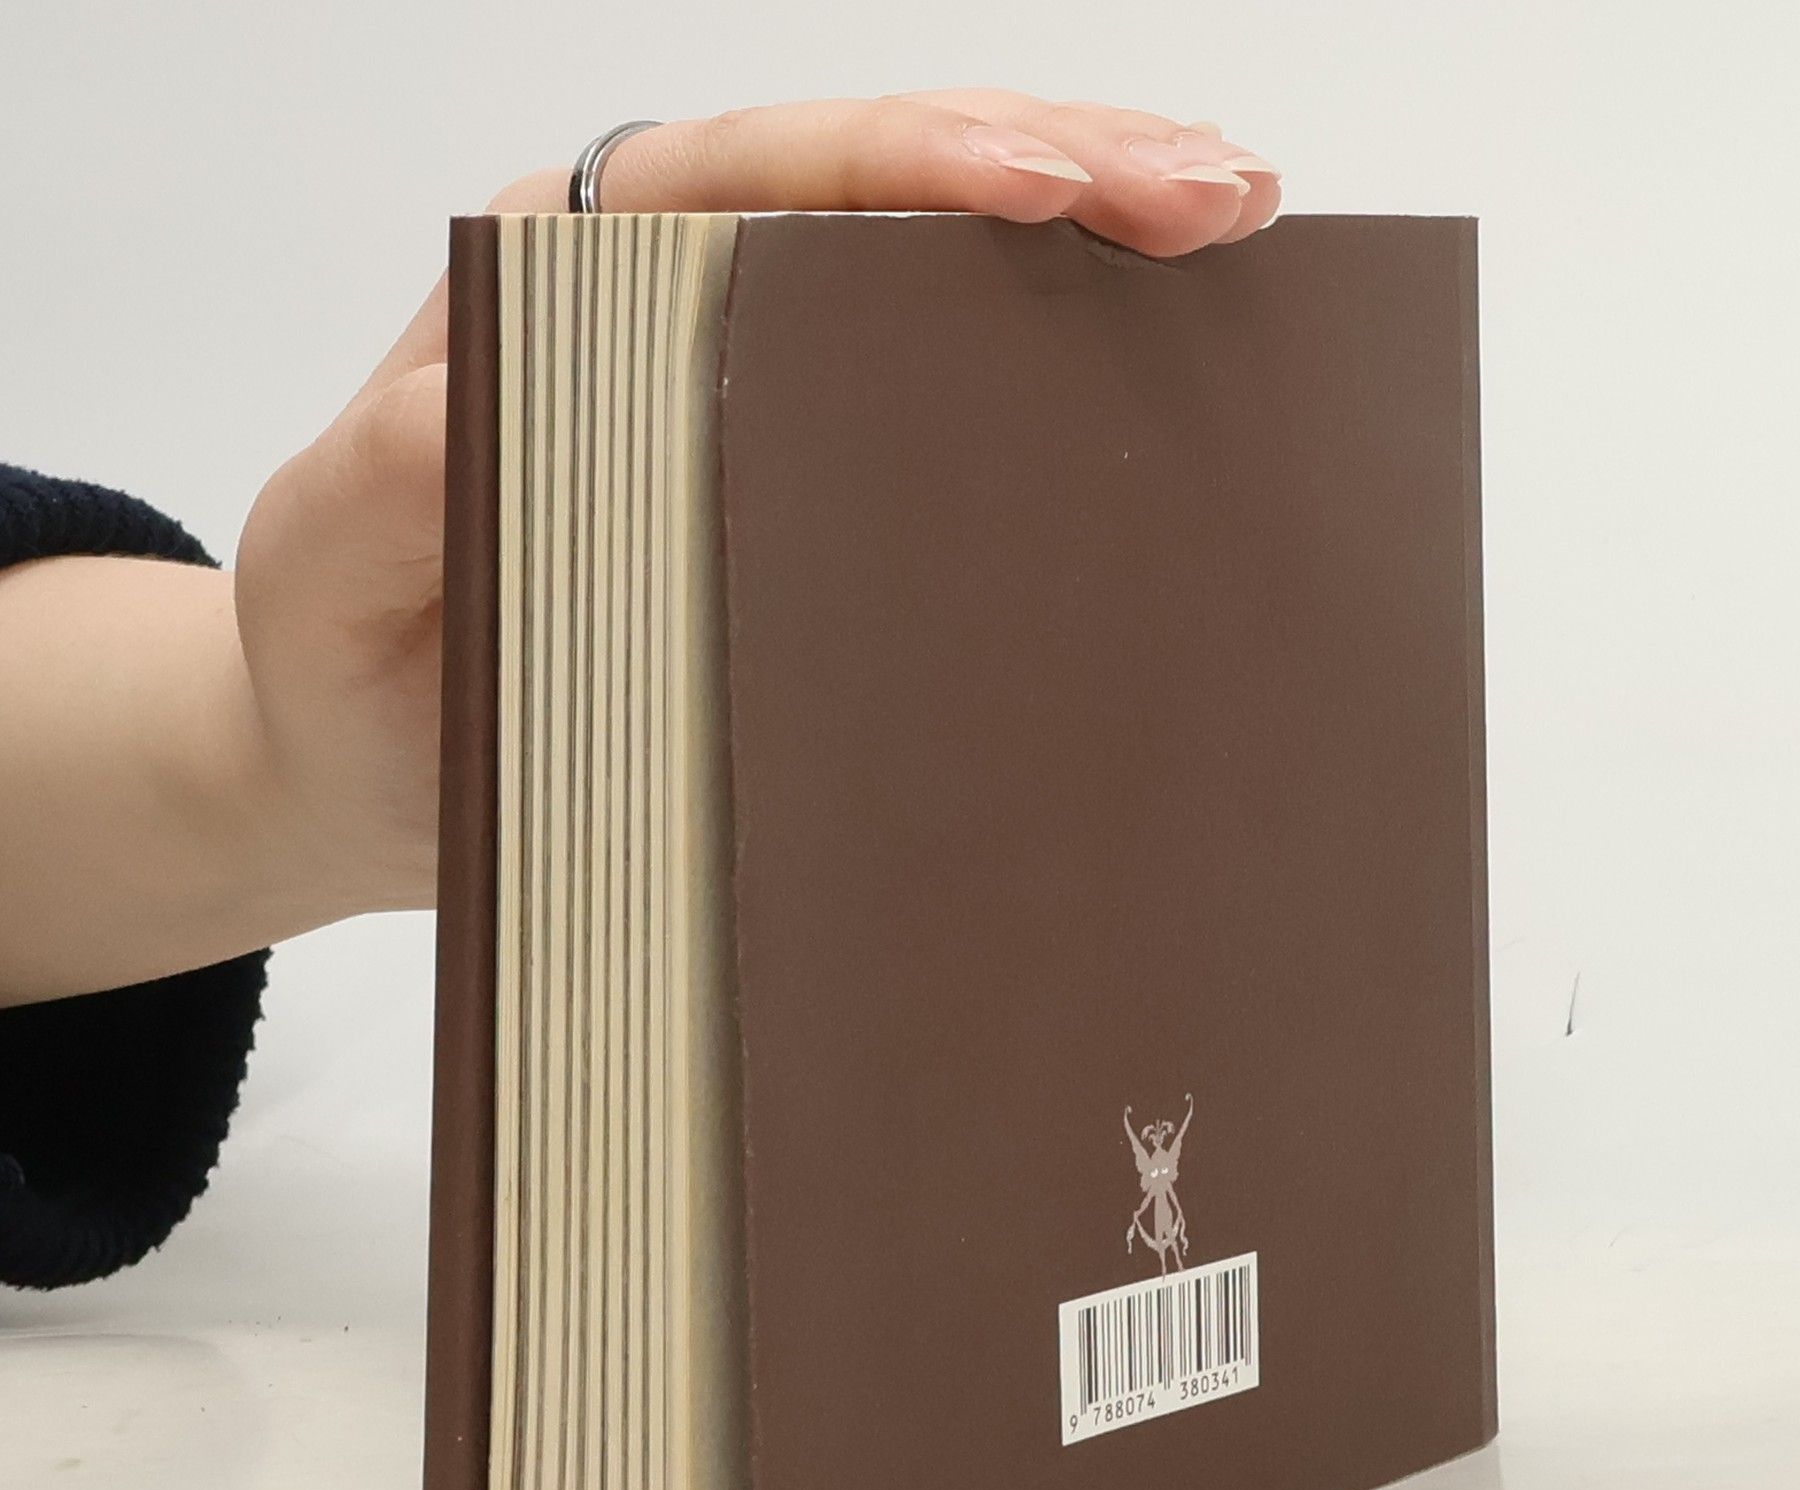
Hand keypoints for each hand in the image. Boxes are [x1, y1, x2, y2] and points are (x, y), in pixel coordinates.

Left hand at [234, 94, 1279, 918]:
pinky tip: (1148, 352)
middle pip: (877, 189)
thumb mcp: (325, 580)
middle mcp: (662, 303)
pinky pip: (927, 392)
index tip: (1052, 186)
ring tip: (1229, 231)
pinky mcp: (789, 478)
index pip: (752, 176)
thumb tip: (481, 396)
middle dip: (1059, 165)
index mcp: (557, 284)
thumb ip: (382, 490)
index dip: (910, 164)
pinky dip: (1044, 358)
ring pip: (927, 271)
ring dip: (1083, 246)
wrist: (354, 770)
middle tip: (1218, 193)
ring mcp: (740, 386)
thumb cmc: (338, 668)